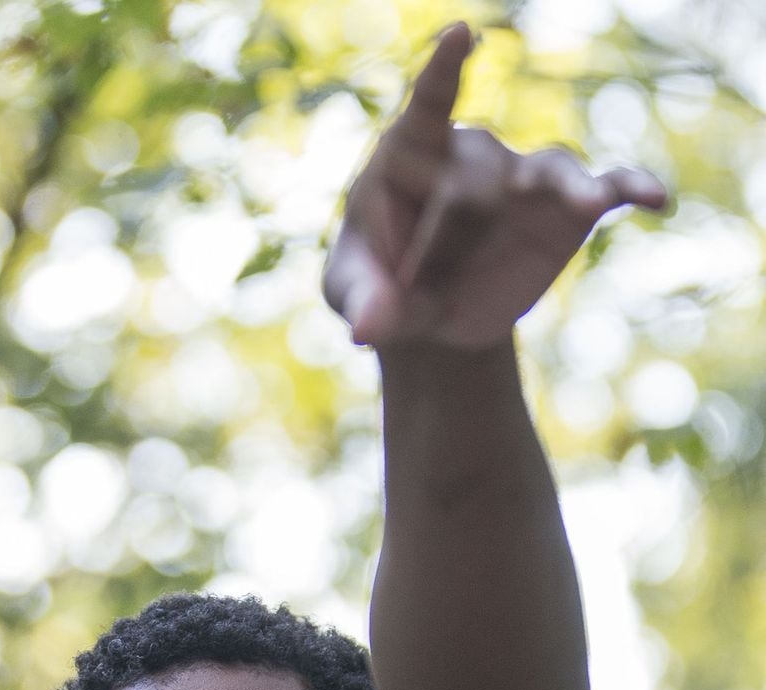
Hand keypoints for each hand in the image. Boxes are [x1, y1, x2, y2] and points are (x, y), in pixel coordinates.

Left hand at [323, 22, 667, 349]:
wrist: (433, 317)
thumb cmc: (379, 286)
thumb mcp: (354, 292)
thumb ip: (361, 302)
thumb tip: (369, 331)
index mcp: (411, 151)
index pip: (428, 103)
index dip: (442, 72)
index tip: (459, 37)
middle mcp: (474, 152)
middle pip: (477, 180)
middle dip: (447, 244)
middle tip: (419, 297)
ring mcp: (524, 179)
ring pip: (548, 172)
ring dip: (561, 194)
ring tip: (584, 204)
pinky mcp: (566, 209)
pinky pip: (606, 187)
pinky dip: (632, 189)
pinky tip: (657, 200)